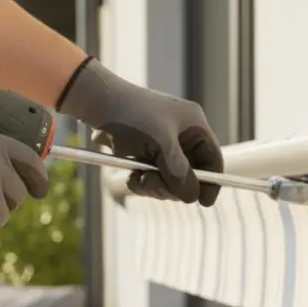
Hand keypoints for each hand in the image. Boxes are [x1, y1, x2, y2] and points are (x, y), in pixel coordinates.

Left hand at [59, 59, 224, 205]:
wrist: (95, 103)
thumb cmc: (132, 116)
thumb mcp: (160, 144)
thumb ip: (179, 172)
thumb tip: (192, 197)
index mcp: (193, 126)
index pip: (213, 159)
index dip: (212, 182)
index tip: (204, 203)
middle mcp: (182, 136)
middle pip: (191, 175)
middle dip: (172, 185)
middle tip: (154, 183)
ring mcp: (163, 146)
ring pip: (170, 181)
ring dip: (155, 186)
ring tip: (138, 178)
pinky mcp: (145, 154)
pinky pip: (153, 178)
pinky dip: (143, 183)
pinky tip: (131, 177)